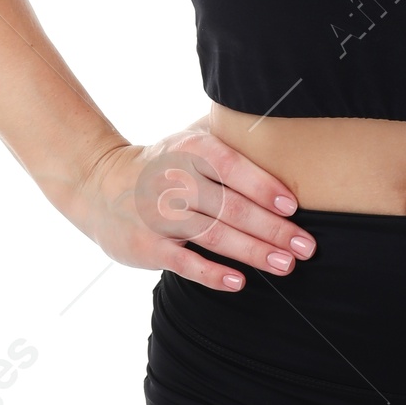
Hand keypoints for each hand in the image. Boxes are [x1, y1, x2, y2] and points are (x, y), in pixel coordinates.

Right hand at [66, 123, 315, 291]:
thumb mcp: (188, 137)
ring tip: (286, 264)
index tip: (292, 206)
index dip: (262, 186)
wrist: (99, 185)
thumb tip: (286, 122)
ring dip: (253, 252)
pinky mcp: (147, 247)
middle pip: (230, 206)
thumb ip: (228, 134)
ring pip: (213, 235)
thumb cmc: (163, 162)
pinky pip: (185, 263)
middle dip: (272, 228)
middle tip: (306, 246)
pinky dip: (212, 274)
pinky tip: (239, 282)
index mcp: (190, 150)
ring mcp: (159, 216)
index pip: (231, 166)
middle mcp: (174, 180)